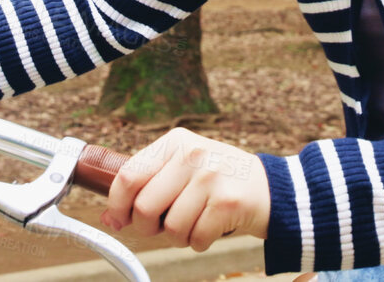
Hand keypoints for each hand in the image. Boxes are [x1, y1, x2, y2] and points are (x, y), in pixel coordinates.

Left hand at [98, 127, 268, 252]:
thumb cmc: (221, 181)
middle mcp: (192, 154)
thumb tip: (109, 217)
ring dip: (179, 237)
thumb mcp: (184, 169)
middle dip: (149, 227)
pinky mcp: (227, 202)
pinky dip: (200, 242)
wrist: (274, 189)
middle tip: (165, 225)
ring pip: (170, 228)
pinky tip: (212, 227)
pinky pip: (195, 238)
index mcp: (175, 142)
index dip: (117, 205)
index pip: (128, 176)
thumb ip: (148, 186)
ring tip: (195, 223)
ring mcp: (210, 177)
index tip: (120, 219)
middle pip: (144, 207)